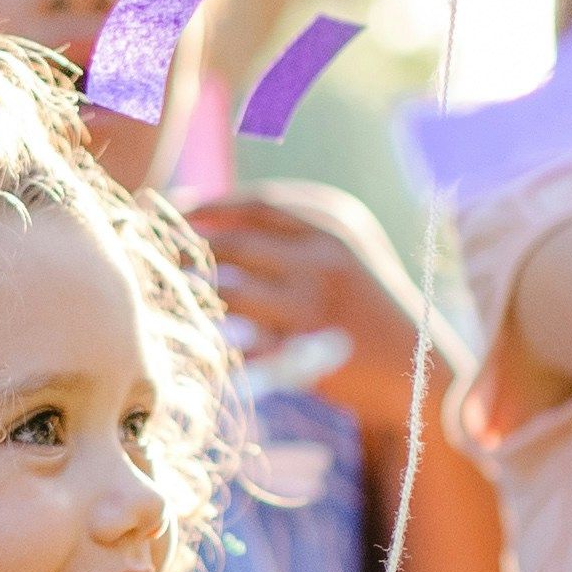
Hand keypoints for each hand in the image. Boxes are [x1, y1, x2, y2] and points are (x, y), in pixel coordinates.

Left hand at [186, 187, 425, 415]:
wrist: (418, 366)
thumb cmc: (365, 302)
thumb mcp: (342, 248)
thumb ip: (286, 226)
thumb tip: (200, 205)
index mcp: (336, 224)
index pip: (257, 205)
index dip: (207, 207)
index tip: (169, 211)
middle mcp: (325, 258)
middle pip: (236, 244)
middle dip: (187, 247)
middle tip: (153, 253)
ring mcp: (315, 305)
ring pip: (231, 292)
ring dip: (192, 292)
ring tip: (166, 292)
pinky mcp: (304, 352)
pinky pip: (242, 343)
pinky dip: (213, 339)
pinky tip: (191, 336)